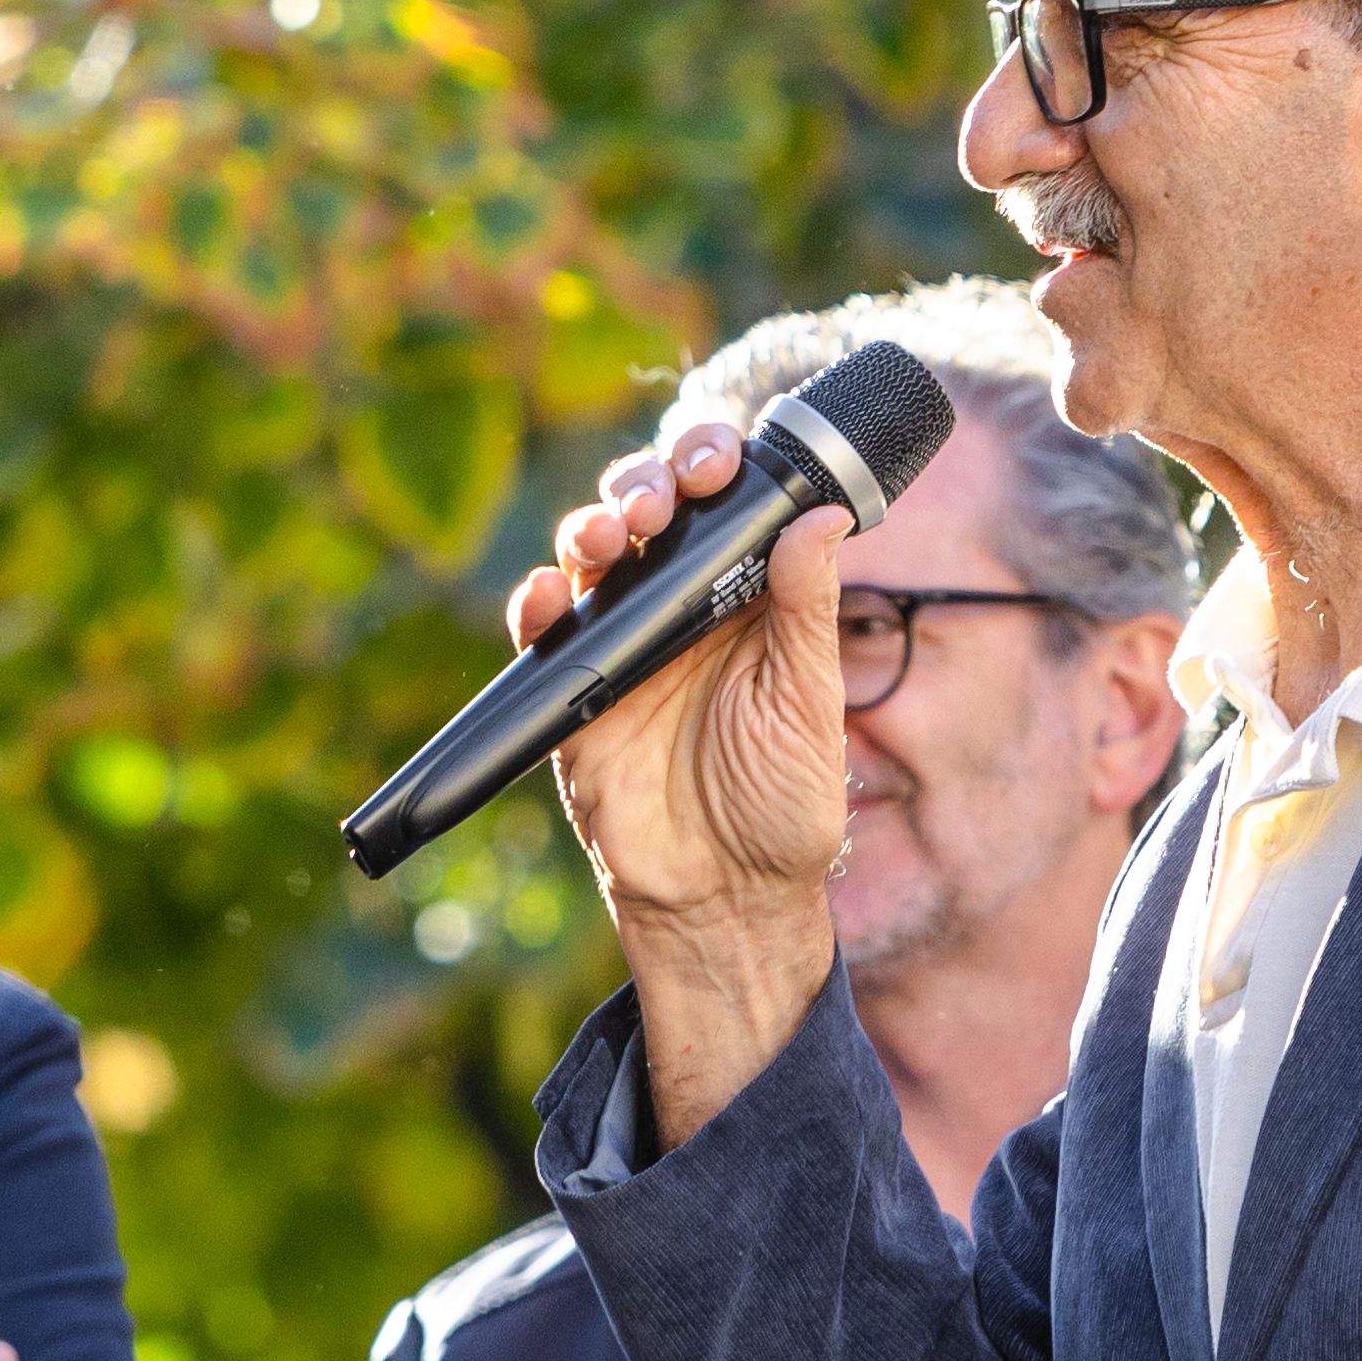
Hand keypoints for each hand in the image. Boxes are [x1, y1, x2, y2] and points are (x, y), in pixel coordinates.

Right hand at [513, 418, 856, 1139]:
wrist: (727, 899)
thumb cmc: (781, 803)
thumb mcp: (808, 703)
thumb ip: (806, 612)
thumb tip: (823, 518)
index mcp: (746, 598)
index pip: (721, 504)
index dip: (711, 464)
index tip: (718, 461)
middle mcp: (679, 609)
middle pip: (646, 512)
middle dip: (643, 482)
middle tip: (659, 497)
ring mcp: (621, 646)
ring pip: (591, 556)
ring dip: (591, 525)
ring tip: (611, 534)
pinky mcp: (573, 693)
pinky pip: (543, 632)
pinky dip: (537, 601)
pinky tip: (551, 593)